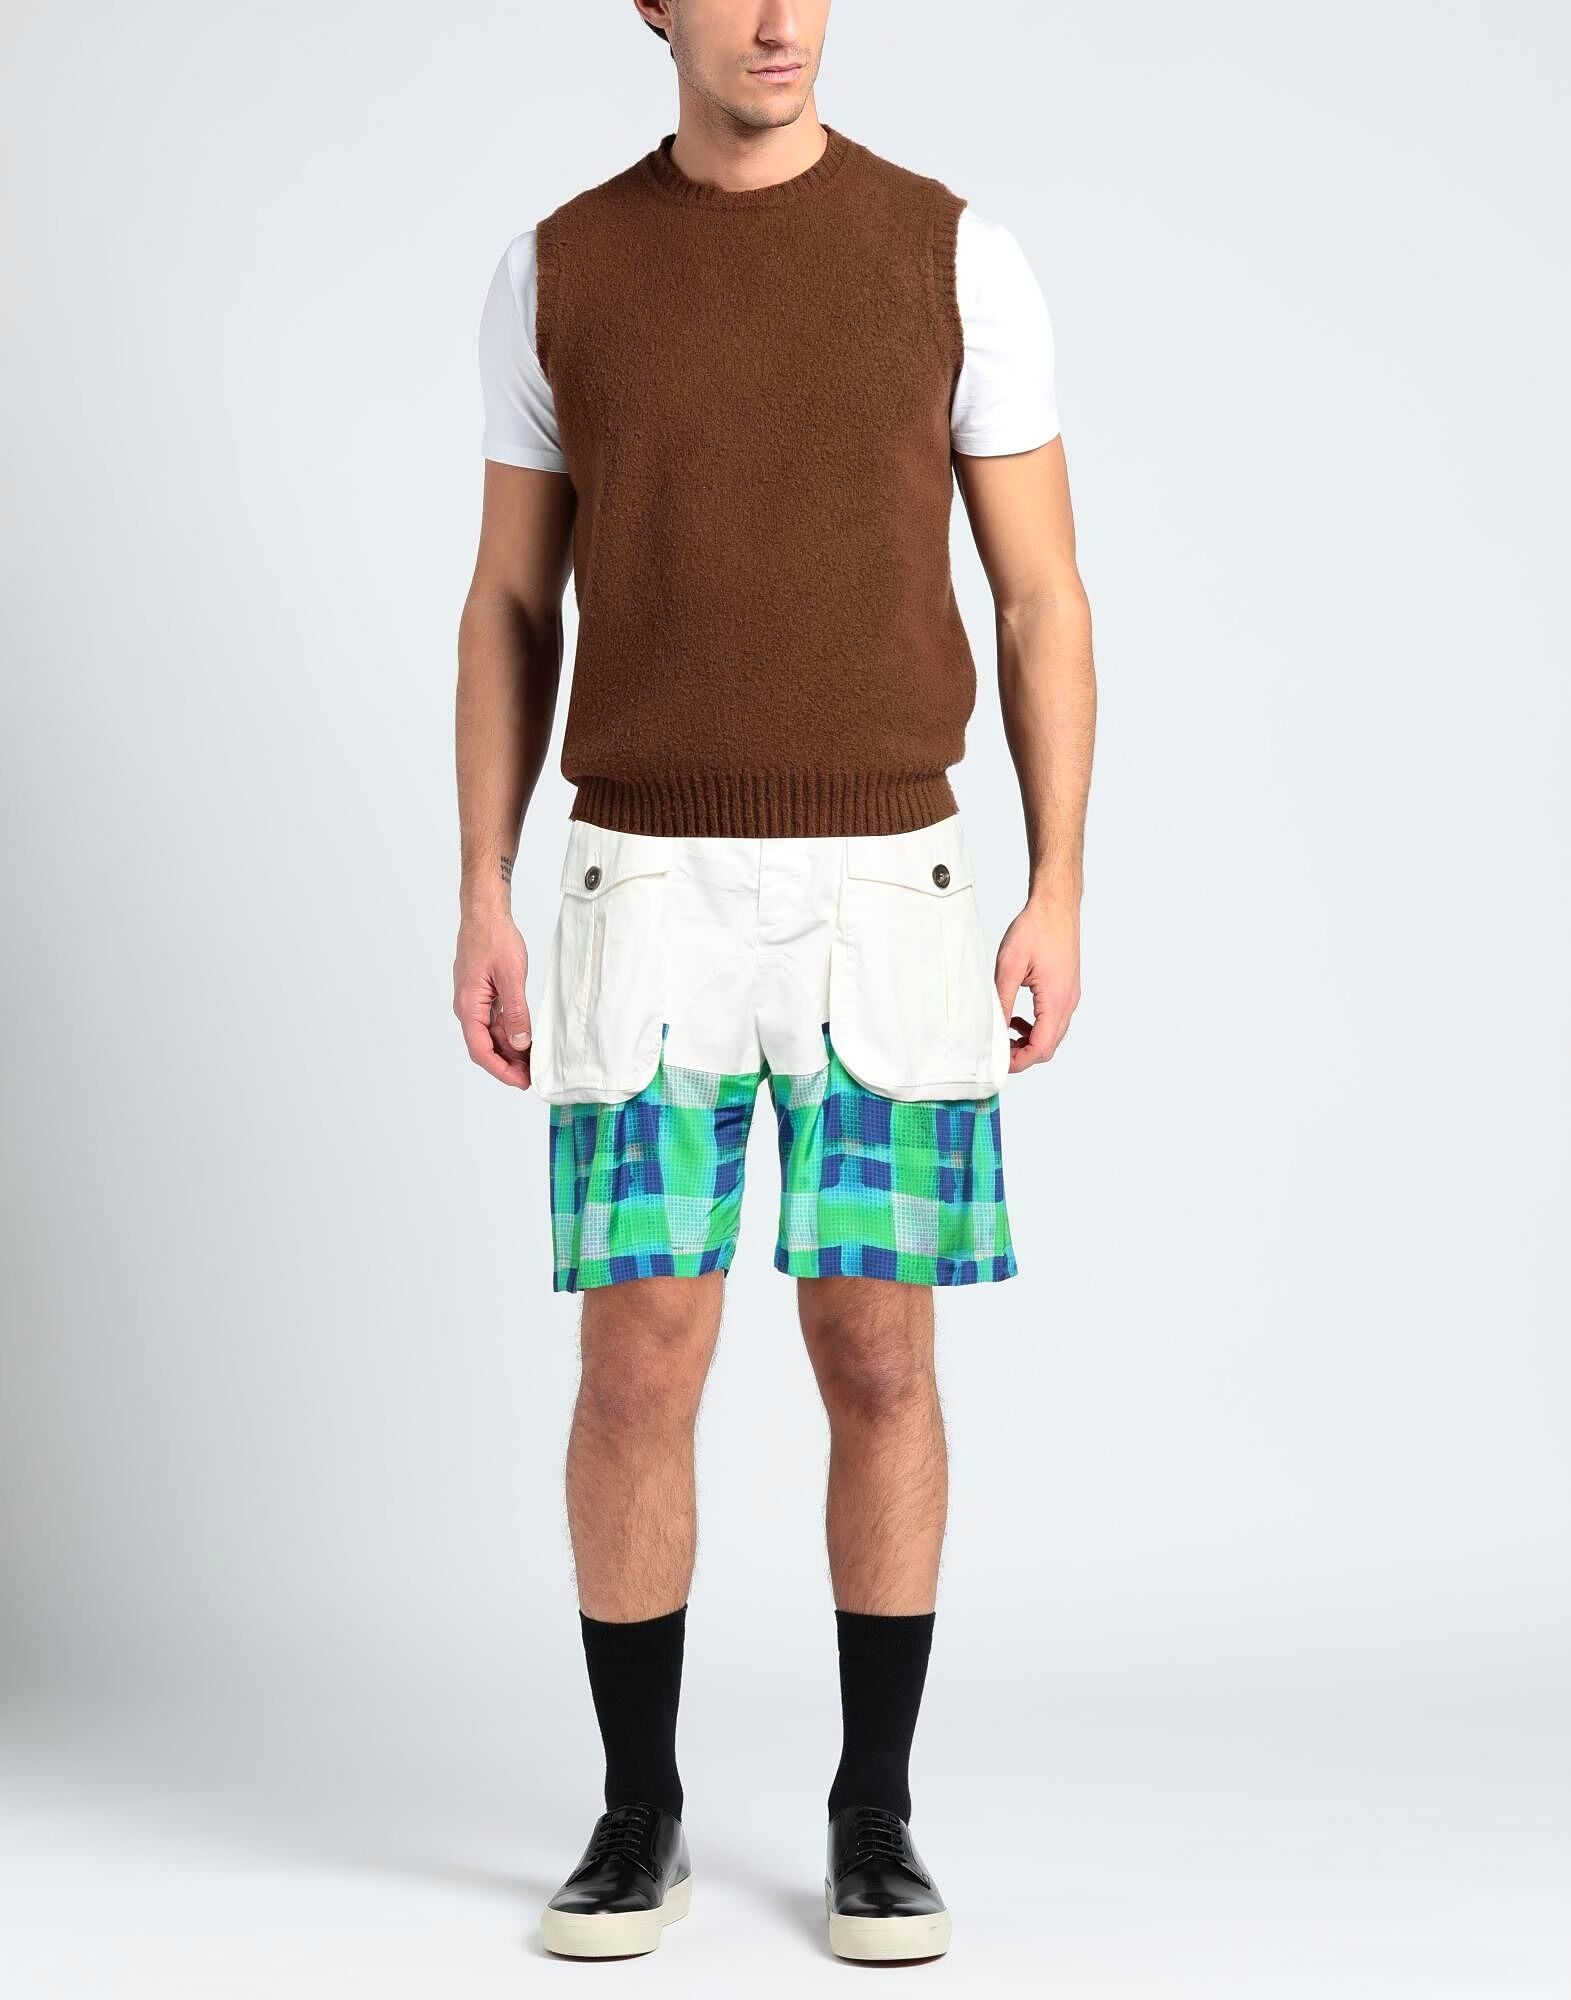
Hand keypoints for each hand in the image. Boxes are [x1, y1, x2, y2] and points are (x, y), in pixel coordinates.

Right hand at [453, 912, 531, 1089]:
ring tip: (532, 1061)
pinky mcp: (481, 996)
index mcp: (469, 1006)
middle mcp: (466, 1008)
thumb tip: (520, 1043)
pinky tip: (525, 1039)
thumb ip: (516, 1013)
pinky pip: (492, 1022)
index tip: (521, 1081)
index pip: (480, 1050)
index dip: (501, 1070)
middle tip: (532, 1076)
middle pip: (484, 1047)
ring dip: (508, 1051)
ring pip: (489, 1036)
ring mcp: (473, 1002)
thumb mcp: (511, 977)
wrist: (484, 914)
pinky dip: (508, 1034)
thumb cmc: (494, 938)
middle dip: (507, 1065)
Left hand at [995, 898, 1080, 1072]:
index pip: (1041, 1047)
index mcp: (1056, 1000)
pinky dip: (1037, 1027)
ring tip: (1006, 1034)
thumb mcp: (1009, 966)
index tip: (999, 1062)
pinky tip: (1018, 1018)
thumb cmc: (1036, 929)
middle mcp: (1068, 1002)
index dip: (1019, 1061)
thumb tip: (996, 1030)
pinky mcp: (1067, 990)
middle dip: (1023, 1055)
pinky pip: (1054, 1020)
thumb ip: (1003, 1002)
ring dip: (1030, 1041)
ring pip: (1053, 1035)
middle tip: (999, 1051)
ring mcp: (1071, 997)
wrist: (1057, 906)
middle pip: (1049, 1047)